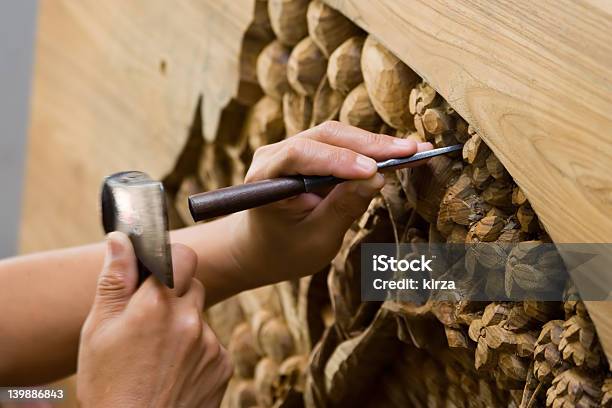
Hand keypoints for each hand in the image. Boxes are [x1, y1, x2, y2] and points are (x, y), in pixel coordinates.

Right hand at [77, 232, 231, 406]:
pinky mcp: (223, 364)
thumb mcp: (98, 330)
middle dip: (174, 294)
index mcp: (156, 305)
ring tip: (158, 353)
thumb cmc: (108, 384)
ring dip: (184, 324)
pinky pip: (212, 342)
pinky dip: (197, 349)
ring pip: (200, 315)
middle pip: (193, 285)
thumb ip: (114, 280)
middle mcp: (190, 319)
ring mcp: (210, 343)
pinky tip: (174, 369)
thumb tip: (120, 239)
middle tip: (149, 319)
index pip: (183, 256)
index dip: (171, 260)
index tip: (158, 273)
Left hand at [230, 121, 432, 286]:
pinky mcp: (307, 151)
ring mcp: (289, 149)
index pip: (300, 156)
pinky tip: (396, 152)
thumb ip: (343, 208)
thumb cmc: (284, 250)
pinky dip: (368, 149)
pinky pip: (339, 144)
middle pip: (324, 137)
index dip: (339, 159)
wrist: (262, 250)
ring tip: (413, 150)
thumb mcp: (316, 239)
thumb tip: (376, 179)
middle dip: (369, 145)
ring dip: (374, 144)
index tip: (374, 171)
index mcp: (264, 179)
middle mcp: (273, 155)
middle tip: (411, 151)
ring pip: (336, 136)